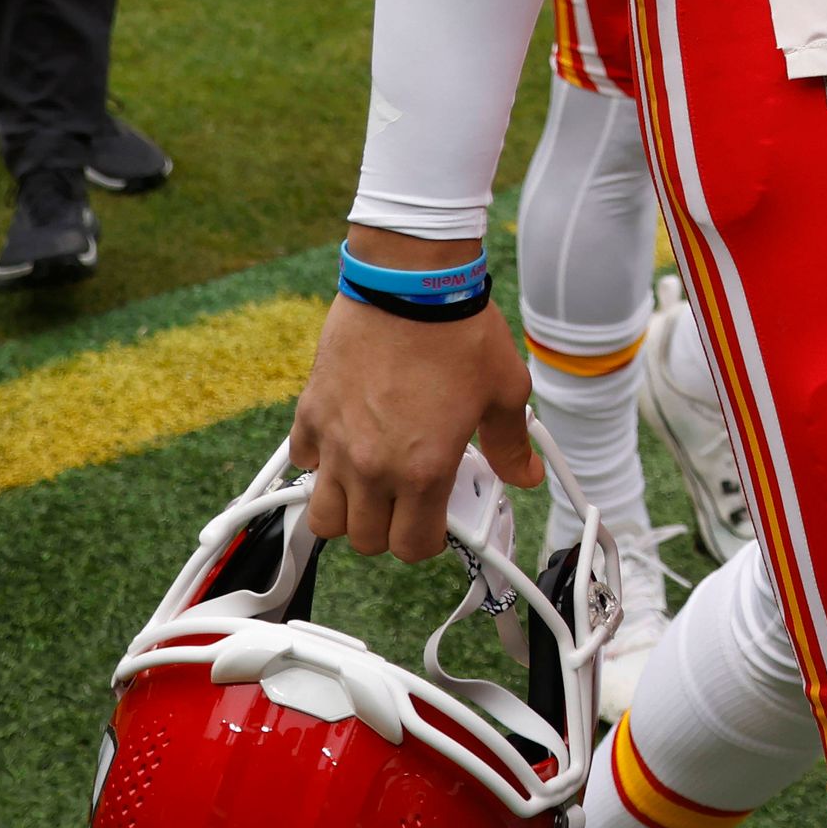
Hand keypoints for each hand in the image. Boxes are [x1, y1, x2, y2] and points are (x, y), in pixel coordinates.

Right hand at [290, 240, 539, 558]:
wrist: (411, 281)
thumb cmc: (458, 329)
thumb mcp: (505, 390)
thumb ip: (512, 443)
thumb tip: (525, 473)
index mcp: (424, 469)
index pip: (413, 546)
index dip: (428, 541)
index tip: (436, 520)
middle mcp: (374, 466)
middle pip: (365, 540)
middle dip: (388, 530)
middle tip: (407, 502)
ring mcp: (336, 441)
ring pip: (322, 515)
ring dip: (346, 510)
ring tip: (371, 485)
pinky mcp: (311, 411)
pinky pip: (301, 460)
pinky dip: (317, 462)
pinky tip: (344, 441)